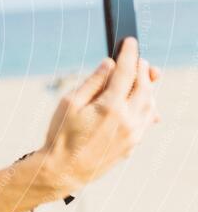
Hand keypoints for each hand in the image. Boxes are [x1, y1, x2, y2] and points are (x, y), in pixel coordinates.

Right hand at [39, 37, 161, 193]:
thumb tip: (109, 64)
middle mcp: (127, 120)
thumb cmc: (60, 135)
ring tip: (141, 78)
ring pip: (151, 104)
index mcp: (110, 106)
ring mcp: (133, 134)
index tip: (130, 42)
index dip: (129, 53)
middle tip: (138, 59)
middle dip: (143, 69)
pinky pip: (147, 121)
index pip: (127, 72)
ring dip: (148, 88)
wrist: (63, 170)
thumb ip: (92, 81)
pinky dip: (148, 106)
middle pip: (145, 86)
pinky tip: (144, 102)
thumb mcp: (69, 103)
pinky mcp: (132, 145)